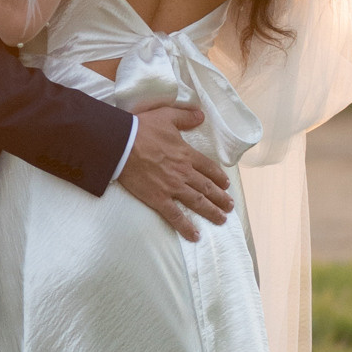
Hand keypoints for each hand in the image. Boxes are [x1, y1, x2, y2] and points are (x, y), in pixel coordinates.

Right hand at [117, 100, 231, 240]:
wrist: (121, 144)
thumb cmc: (141, 129)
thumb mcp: (166, 115)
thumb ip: (185, 116)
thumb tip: (201, 115)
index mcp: (186, 154)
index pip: (208, 168)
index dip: (219, 177)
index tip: (226, 184)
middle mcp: (183, 172)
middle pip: (207, 187)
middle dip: (221, 198)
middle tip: (229, 206)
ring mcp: (172, 187)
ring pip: (197, 202)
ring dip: (211, 212)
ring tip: (221, 220)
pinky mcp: (158, 198)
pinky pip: (175, 216)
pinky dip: (186, 227)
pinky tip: (195, 236)